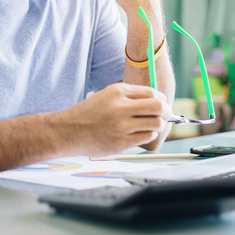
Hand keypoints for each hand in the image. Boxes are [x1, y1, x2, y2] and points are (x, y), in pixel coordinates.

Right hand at [53, 82, 171, 156]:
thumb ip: (130, 96)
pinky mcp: (121, 143)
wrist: (68, 131)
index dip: (161, 99)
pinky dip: (149, 135)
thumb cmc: (89, 113)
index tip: (162, 104)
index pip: (152, 93)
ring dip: (158, 125)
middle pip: (158, 107)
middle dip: (166, 111)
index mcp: (118, 92)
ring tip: (152, 125)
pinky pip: (147, 137)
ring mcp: (121, 126)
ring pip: (156, 124)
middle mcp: (120, 107)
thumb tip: (158, 100)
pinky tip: (141, 133)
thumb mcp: (108, 95)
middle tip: (165, 115)